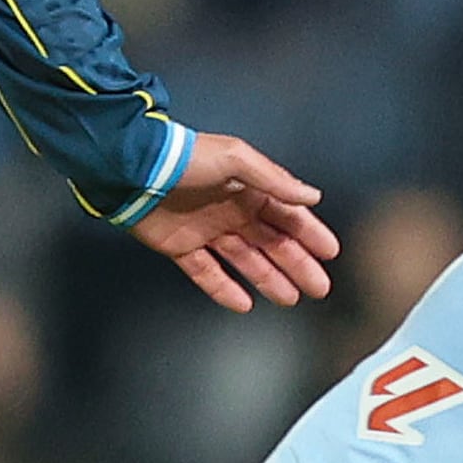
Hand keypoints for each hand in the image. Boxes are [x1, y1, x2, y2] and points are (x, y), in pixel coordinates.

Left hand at [134, 130, 337, 312]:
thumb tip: (312, 197)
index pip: (287, 216)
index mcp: (248, 189)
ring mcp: (207, 231)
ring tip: (291, 299)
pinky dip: (224, 289)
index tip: (329, 253)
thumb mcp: (236, 159)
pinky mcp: (180, 248)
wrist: (132, 169)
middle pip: (272, 243)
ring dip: (269, 280)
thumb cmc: (186, 158)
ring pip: (246, 261)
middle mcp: (231, 211)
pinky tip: (244, 304)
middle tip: (319, 287)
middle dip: (297, 264)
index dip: (309, 234)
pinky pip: (207, 273)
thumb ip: (274, 180)